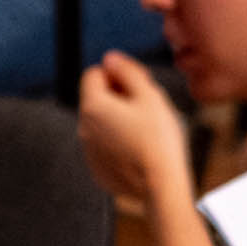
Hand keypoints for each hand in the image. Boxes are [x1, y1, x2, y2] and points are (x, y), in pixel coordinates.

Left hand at [77, 52, 195, 216]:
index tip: (136, 86)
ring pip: (101, 125)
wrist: (162, 187)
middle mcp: (84, 128)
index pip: (93, 74)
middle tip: (146, 109)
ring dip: (118, 122)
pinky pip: (105, 149)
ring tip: (146, 133)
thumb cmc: (159, 139)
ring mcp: (89, 152)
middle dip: (117, 98)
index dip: (116, 74)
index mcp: (93, 106)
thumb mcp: (149, 95)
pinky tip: (140, 152)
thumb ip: (127, 70)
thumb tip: (110, 58)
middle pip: (97, 100)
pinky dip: (118, 146)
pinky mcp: (99, 171)